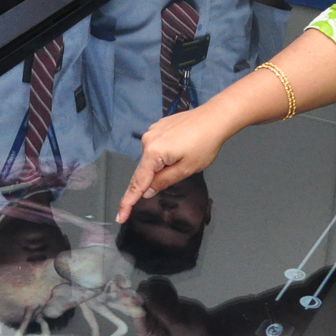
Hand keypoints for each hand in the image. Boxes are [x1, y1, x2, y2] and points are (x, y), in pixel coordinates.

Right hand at [115, 105, 232, 222]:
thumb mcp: (186, 169)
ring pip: (152, 158)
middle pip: (145, 169)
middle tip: (181, 169)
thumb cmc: (204, 145)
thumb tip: (147, 192)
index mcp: (153, 152)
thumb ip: (163, 182)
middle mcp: (147, 140)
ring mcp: (152, 131)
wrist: (214, 118)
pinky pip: (156, 147)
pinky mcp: (158, 126)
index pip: (137, 183)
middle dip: (156, 177)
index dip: (128, 201)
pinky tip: (181, 148)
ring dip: (162, 164)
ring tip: (186, 156)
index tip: (120, 217)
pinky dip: (164, 153)